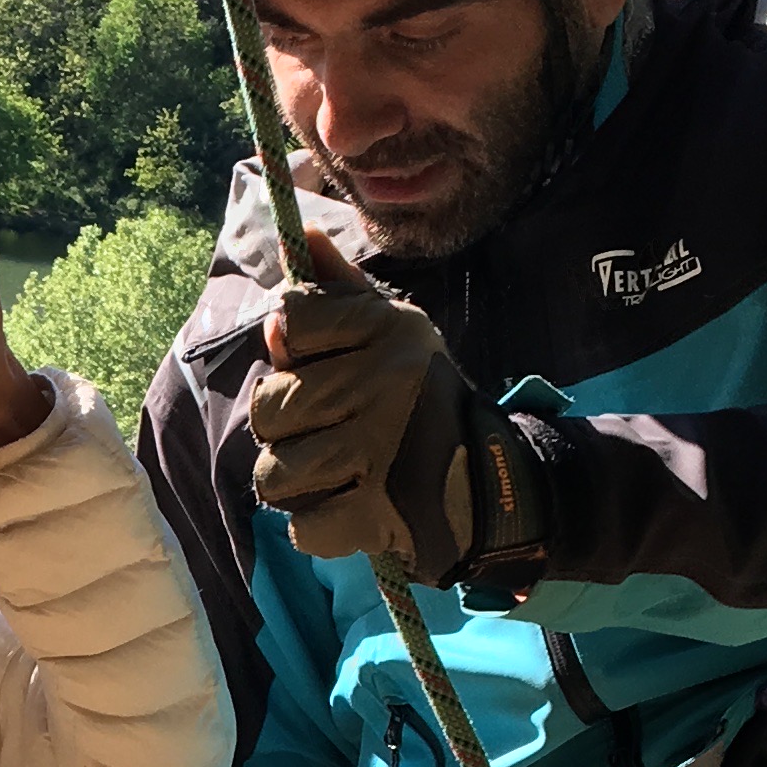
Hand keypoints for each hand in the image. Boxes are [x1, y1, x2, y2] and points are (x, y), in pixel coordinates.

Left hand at [248, 254, 477, 576]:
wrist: (496, 481)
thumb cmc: (425, 400)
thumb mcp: (394, 333)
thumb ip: (339, 292)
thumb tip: (299, 239)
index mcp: (385, 326)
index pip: (288, 319)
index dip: (294, 352)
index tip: (328, 367)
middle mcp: (383, 380)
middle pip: (269, 407)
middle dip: (289, 428)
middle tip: (331, 431)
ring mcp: (380, 448)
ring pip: (275, 473)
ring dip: (300, 482)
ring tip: (340, 472)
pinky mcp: (379, 513)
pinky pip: (302, 526)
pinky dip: (320, 526)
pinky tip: (351, 508)